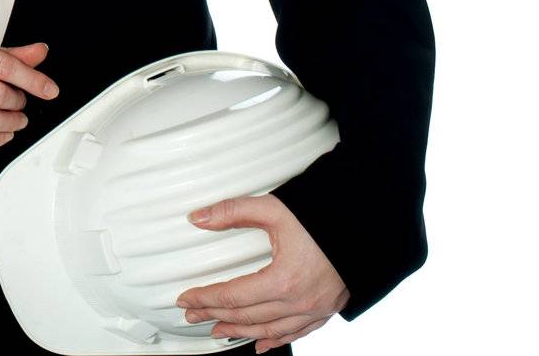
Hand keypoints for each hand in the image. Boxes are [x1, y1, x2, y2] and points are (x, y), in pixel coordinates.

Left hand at [176, 194, 350, 352]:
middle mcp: (300, 302)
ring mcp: (315, 310)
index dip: (205, 299)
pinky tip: (262, 344)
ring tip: (218, 330)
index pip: (233, 296)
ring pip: (270, 331)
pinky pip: (298, 333)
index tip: (186, 299)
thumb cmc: (323, 219)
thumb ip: (232, 211)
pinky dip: (276, 340)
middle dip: (215, 316)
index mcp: (284, 280)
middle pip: (248, 317)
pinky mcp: (327, 310)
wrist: (366, 228)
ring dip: (241, 332)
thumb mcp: (274, 209)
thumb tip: (198, 217)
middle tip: (193, 315)